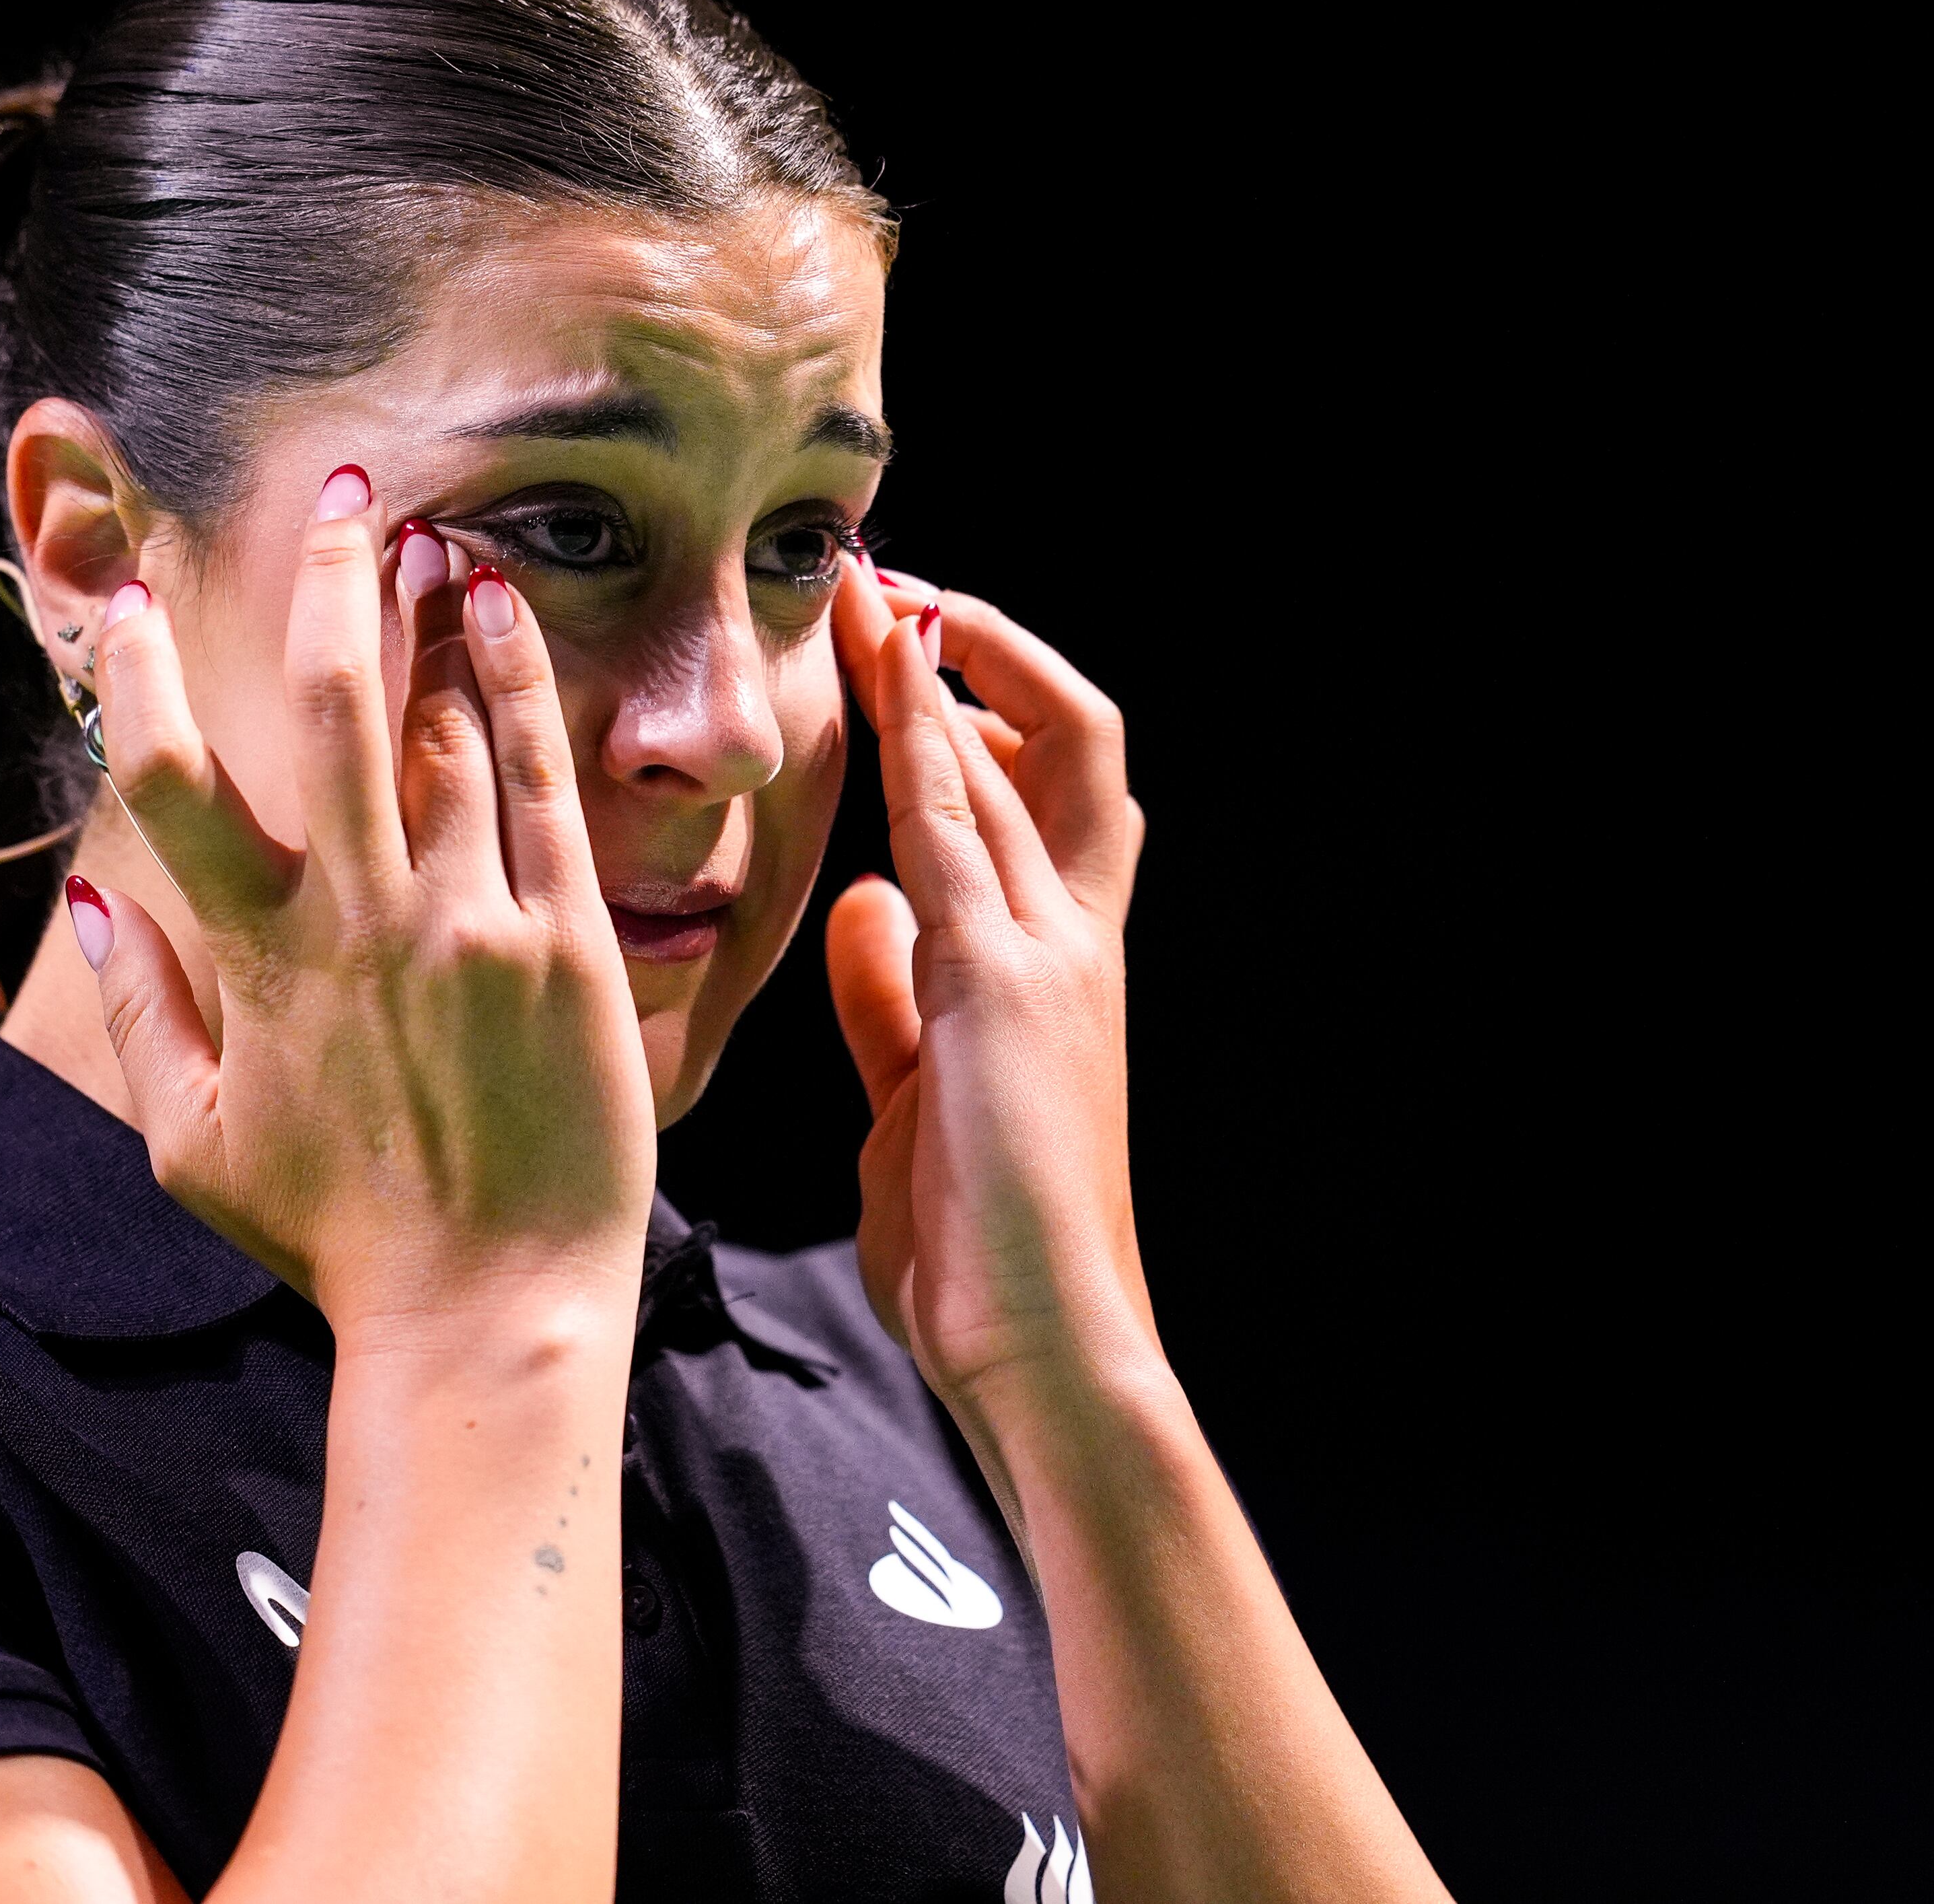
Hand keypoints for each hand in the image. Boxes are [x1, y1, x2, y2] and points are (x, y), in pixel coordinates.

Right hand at [75, 466, 659, 1334]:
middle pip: (326, 707)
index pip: (171, 785)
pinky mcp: (564, 944)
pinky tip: (504, 613)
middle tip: (338, 492)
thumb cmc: (337, 1239)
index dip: (137, 682)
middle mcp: (359, 922)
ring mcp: (469, 924)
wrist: (487, 1313)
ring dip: (427, 610)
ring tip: (428, 526)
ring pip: (441, 725)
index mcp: (259, 964)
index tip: (128, 606)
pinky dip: (515, 688)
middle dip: (325, 581)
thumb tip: (87, 906)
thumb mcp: (196, 1144)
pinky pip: (536, 787)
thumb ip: (142, 1015)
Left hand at [825, 557, 1153, 1421]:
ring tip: (882, 590)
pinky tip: (889, 679)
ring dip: (944, 669)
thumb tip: (860, 910)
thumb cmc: (979, 1244)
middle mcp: (1073, 941)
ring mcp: (1050, 958)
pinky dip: (927, 743)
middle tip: (904, 593)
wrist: (1044, 1344)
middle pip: (1061, 749)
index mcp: (1055, 970)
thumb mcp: (915, 1093)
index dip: (980, 716)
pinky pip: (962, 832)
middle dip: (986, 657)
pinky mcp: (1006, 988)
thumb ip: (892, 997)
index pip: (1035, 801)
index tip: (905, 656)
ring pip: (1017, 767)